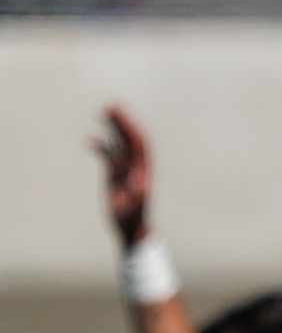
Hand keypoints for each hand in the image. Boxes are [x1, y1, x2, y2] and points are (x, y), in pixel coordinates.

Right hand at [96, 105, 149, 243]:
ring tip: (101, 112)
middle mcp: (136, 167)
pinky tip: (87, 141)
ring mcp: (125, 169)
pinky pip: (107, 155)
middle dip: (122, 121)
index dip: (131, 128)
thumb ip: (136, 196)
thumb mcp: (135, 208)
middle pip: (130, 138)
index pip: (139, 143)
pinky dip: (99, 146)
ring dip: (112, 128)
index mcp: (143, 170)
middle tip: (111, 104)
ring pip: (119, 143)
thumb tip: (139, 188)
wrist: (131, 228)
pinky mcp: (114, 174)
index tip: (121, 115)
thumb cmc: (133, 219)